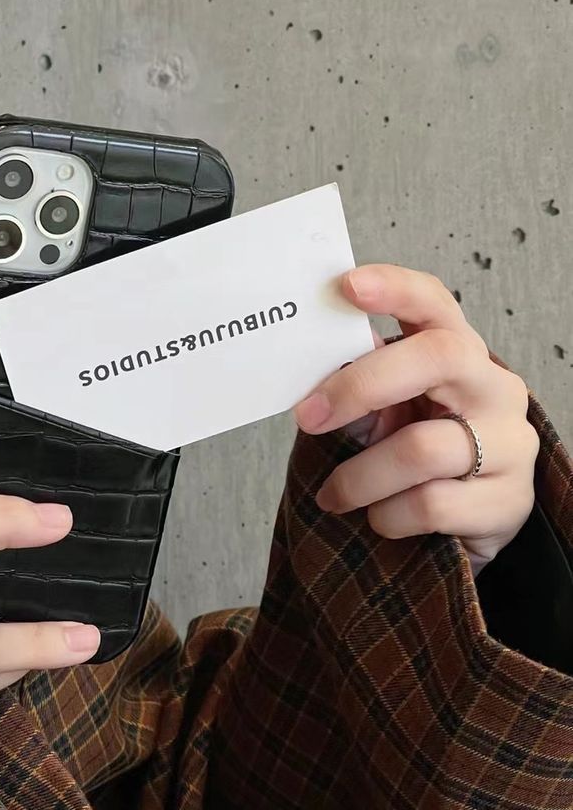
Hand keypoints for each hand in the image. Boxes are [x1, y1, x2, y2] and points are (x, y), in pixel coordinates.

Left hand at [291, 263, 538, 574]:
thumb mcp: (384, 410)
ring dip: (359, 478)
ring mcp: (509, 443)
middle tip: (309, 417)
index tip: (348, 286)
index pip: (433, 303)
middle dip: (360, 387)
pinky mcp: (508, 501)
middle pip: (437, 358)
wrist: (461, 523)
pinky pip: (428, 505)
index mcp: (456, 352)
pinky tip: (381, 518)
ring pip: (421, 448)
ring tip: (335, 495)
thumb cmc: (411, 452)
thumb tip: (300, 364)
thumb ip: (355, 383)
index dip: (394, 288)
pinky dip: (386, 516)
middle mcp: (493, 387)